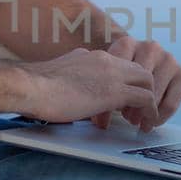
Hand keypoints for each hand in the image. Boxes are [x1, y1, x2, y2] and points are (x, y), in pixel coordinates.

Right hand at [17, 47, 156, 124]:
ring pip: (147, 81)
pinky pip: (145, 98)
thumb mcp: (57, 77)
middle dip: (143, 89)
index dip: (125, 82)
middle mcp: (104, 59)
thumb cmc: (34, 88)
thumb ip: (71, 79)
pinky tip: (146, 124)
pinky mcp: (114, 91)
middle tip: (139, 110)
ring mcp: (111, 73)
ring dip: (150, 101)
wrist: (30, 87)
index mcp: (89, 55)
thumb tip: (73, 93)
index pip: (119, 64)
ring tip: (146, 119)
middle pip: (138, 69)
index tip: (124, 100)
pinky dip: (150, 111)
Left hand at [91, 35, 180, 133]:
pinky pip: (172, 101)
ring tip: (139, 122)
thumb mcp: (107, 79)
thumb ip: (102, 95)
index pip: (121, 74)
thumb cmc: (118, 74)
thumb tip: (101, 123)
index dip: (117, 97)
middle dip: (134, 106)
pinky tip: (153, 122)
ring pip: (156, 94)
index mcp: (127, 43)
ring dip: (147, 113)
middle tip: (128, 120)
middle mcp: (150, 47)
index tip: (115, 112)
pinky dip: (162, 116)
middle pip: (140, 83)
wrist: (138, 67)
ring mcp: (168, 59)